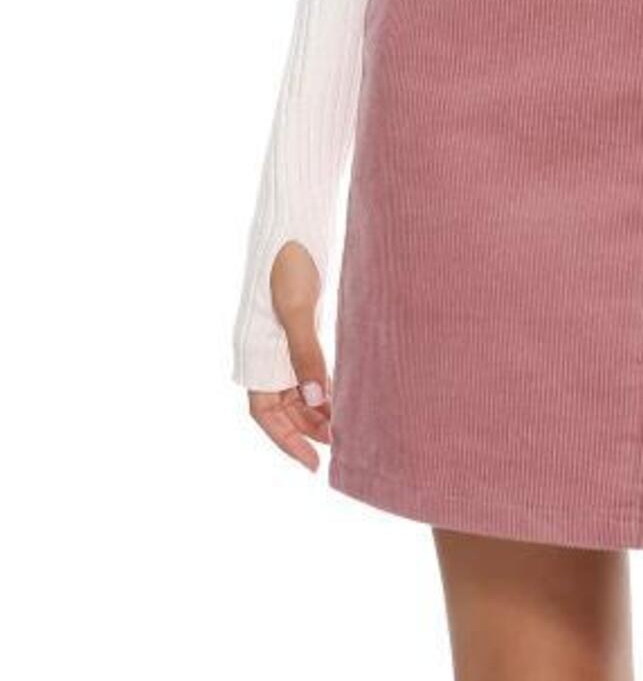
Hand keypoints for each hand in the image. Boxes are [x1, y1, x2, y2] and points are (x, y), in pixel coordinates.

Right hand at [247, 240, 331, 468]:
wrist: (295, 217)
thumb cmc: (290, 258)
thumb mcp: (297, 308)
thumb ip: (306, 355)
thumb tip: (318, 401)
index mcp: (253, 351)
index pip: (265, 413)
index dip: (286, 441)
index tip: (313, 463)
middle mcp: (264, 351)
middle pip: (283, 406)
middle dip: (310, 429)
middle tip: (344, 445)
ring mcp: (282, 338)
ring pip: (298, 389)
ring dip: (320, 409)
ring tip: (351, 425)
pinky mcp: (300, 323)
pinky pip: (309, 366)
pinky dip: (326, 384)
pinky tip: (348, 393)